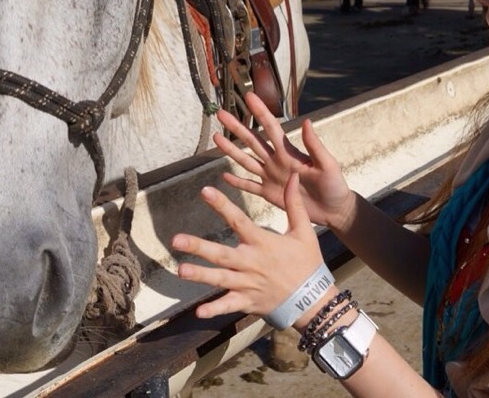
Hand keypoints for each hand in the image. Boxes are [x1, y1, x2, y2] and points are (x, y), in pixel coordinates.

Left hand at [172, 173, 333, 323]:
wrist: (313, 300)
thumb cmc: (307, 262)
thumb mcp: (304, 231)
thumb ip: (294, 203)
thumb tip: (292, 176)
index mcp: (263, 242)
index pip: (238, 220)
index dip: (222, 205)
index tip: (205, 191)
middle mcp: (251, 263)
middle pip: (221, 254)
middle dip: (199, 247)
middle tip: (176, 240)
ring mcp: (248, 284)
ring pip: (220, 279)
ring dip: (200, 275)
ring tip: (181, 271)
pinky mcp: (247, 302)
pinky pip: (228, 306)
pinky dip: (214, 309)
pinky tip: (198, 312)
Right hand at [216, 92, 355, 230]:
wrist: (335, 210)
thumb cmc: (335, 185)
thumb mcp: (327, 164)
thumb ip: (314, 145)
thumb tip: (306, 121)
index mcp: (289, 152)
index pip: (271, 128)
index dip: (260, 112)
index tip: (249, 96)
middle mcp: (276, 161)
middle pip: (252, 141)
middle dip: (236, 127)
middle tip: (221, 114)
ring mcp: (271, 177)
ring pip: (246, 161)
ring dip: (231, 150)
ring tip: (216, 137)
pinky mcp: (269, 194)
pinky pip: (250, 186)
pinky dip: (237, 181)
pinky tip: (224, 176)